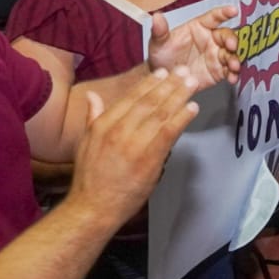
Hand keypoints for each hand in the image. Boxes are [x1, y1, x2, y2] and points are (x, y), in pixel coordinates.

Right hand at [68, 68, 199, 222]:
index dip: (149, 83)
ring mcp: (135, 143)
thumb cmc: (90, 178)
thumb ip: (93, 117)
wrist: (93, 208)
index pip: (131, 97)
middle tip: (184, 71)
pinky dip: (182, 117)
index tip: (163, 72)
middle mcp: (119, 129)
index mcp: (104, 124)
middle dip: (169, 84)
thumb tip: (92, 96)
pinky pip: (169, 132)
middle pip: (149, 101)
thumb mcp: (85, 142)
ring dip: (179, 96)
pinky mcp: (149, 158)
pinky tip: (192, 108)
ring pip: (161, 113)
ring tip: (192, 84)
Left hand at [146, 4, 241, 86]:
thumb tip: (156, 17)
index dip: (224, 12)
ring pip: (231, 53)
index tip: (233, 10)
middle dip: (232, 39)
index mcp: (199, 27)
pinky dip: (233, 74)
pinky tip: (232, 77)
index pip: (214, 17)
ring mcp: (216, 55)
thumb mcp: (158, 43)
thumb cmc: (162, 56)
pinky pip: (230, 71)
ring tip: (233, 66)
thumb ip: (160, 31)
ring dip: (235, 58)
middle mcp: (211, 39)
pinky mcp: (218, 71)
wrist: (163, 80)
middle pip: (227, 35)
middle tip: (232, 46)